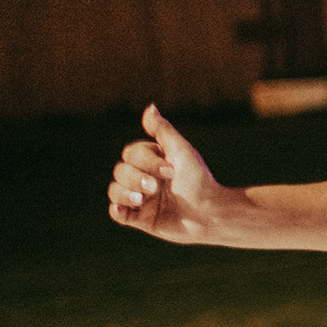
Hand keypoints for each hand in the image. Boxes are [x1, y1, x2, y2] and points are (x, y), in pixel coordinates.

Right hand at [107, 104, 223, 242]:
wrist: (211, 214)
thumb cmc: (199, 181)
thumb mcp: (181, 151)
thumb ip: (163, 130)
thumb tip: (150, 107)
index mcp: (153, 161)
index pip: (131, 154)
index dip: (146, 161)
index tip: (171, 170)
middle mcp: (144, 178)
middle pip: (120, 171)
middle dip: (135, 178)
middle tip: (155, 187)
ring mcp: (141, 199)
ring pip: (115, 191)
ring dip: (124, 193)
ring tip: (142, 199)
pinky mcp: (140, 219)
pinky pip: (117, 213)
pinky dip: (117, 210)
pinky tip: (124, 208)